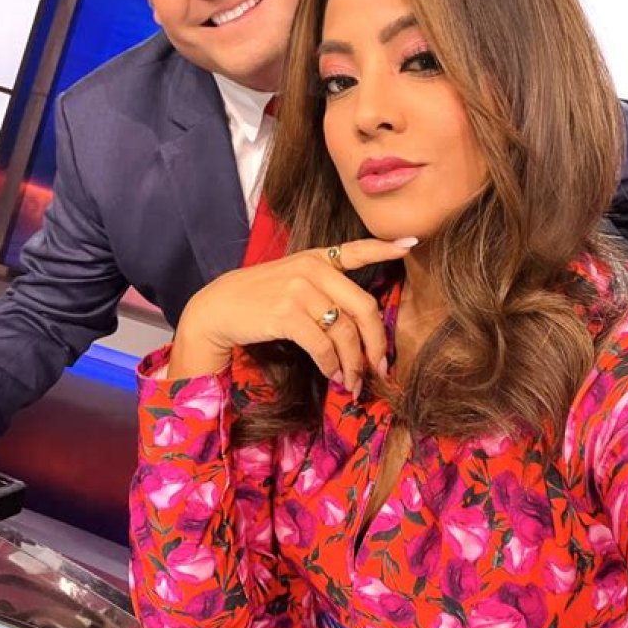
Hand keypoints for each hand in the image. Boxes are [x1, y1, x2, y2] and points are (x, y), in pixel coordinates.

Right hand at [168, 238, 416, 392]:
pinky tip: (332, 375)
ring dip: (353, 364)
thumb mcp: (292, 280)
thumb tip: (359, 326)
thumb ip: (323, 289)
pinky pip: (323, 346)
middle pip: (364, 307)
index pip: (356, 249)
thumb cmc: (258, 299)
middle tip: (379, 368)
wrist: (217, 308)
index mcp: (317, 258)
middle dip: (376, 343)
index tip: (410, 245)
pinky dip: (332, 366)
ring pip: (345, 332)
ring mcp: (299, 289)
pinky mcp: (286, 313)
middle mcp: (312, 269)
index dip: (384, 248)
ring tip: (353, 382)